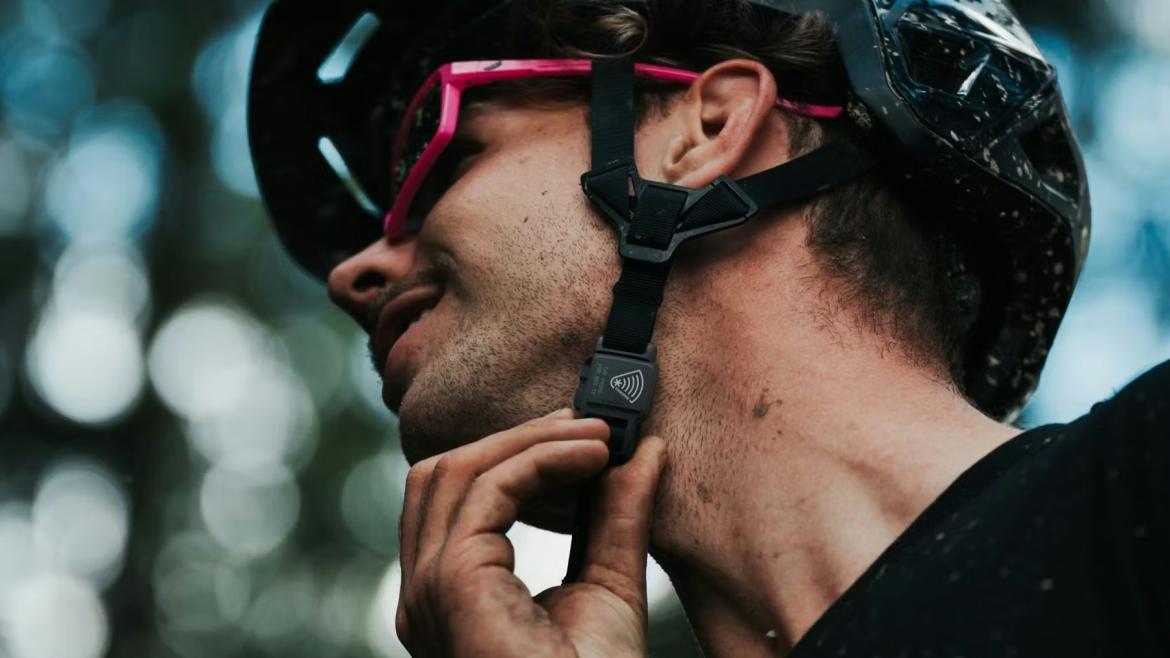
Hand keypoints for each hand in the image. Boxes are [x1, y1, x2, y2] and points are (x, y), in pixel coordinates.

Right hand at [395, 408, 666, 657]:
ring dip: (531, 439)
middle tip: (589, 424)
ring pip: (456, 470)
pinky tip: (593, 456)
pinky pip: (486, 489)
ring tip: (598, 437)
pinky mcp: (451, 584)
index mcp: (451, 594)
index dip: (515, 452)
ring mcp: (430, 589)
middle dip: (516, 437)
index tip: (582, 434)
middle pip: (443, 473)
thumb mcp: (610, 583)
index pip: (456, 496)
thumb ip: (616, 518)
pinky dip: (540, 458)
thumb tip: (642, 452)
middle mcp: (425, 591)